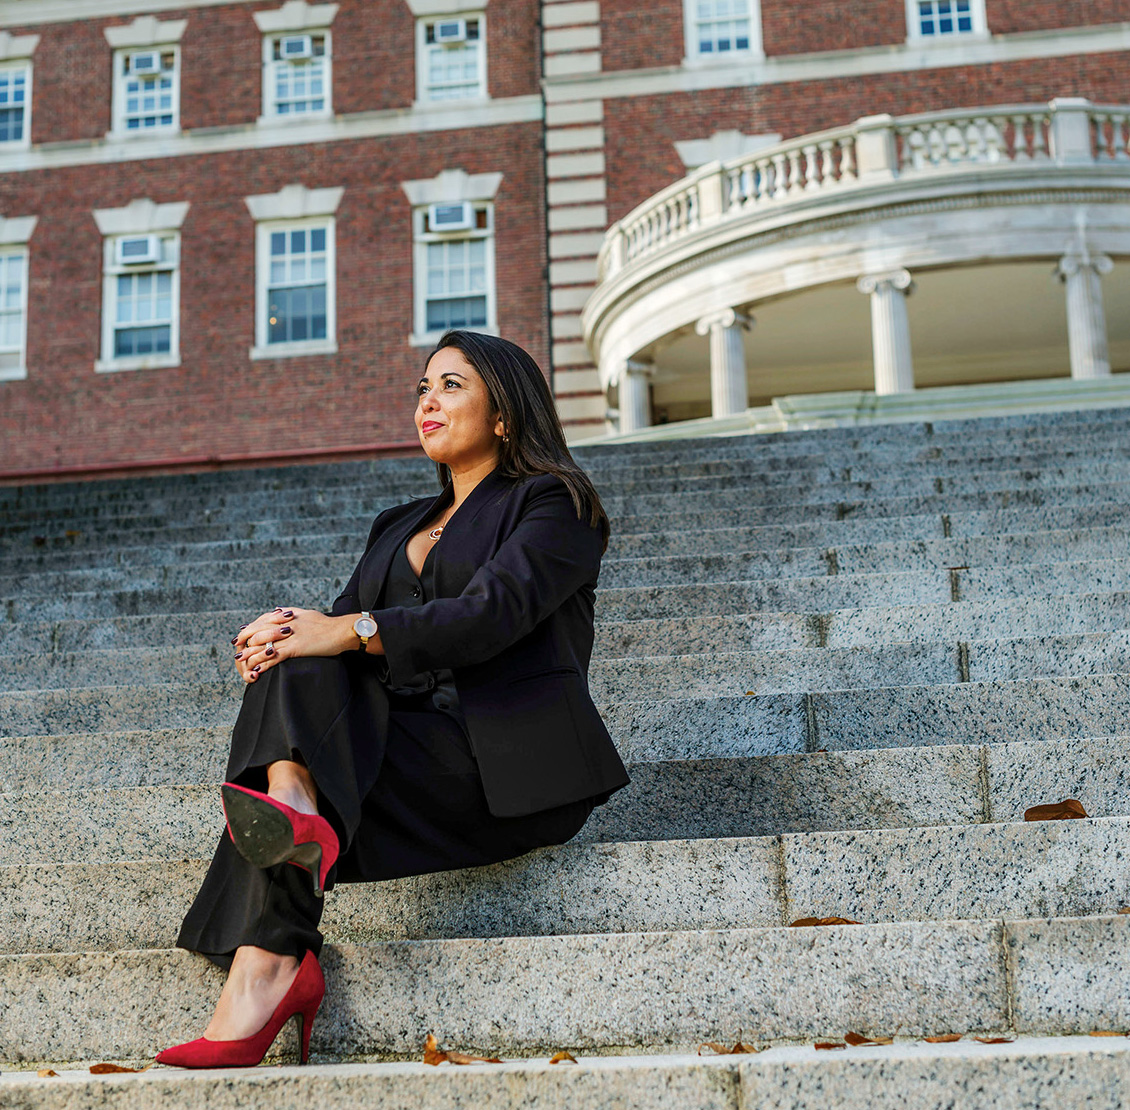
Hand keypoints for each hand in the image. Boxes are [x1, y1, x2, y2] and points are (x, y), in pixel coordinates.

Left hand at [233, 607, 359, 683]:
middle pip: (257, 631)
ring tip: (241, 662)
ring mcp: (290, 636)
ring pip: (262, 645)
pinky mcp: (296, 647)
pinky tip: (256, 671)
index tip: (242, 637)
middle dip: (244, 642)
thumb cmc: (326, 624)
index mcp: (286, 615)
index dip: (249, 629)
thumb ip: (290, 613)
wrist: (342, 631)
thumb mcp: (305, 613)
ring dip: (249, 654)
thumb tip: (277, 611)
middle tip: (237, 652)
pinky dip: (262, 664)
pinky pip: (274, 656)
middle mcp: (285, 623)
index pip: (261, 620)